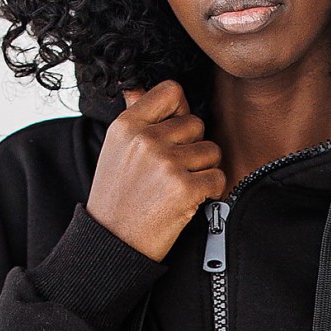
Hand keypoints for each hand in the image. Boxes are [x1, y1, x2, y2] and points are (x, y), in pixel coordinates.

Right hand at [86, 78, 226, 262]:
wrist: (112, 242)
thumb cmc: (115, 198)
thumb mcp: (114, 151)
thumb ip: (132, 118)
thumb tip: (137, 88)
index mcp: (127, 125)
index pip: (171, 91)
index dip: (181, 110)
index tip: (175, 131)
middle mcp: (146, 139)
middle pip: (196, 123)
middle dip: (192, 146)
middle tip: (174, 170)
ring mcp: (166, 163)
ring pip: (211, 151)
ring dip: (203, 170)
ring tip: (179, 186)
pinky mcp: (184, 188)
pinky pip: (218, 178)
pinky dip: (210, 191)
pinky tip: (190, 200)